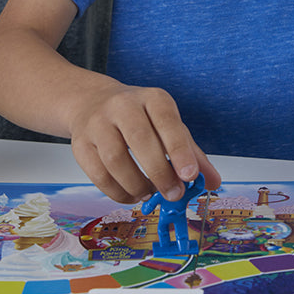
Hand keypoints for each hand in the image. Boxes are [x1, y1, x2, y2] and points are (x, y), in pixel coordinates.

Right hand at [68, 83, 220, 204]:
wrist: (92, 103)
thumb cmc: (139, 118)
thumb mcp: (168, 125)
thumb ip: (191, 153)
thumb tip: (213, 182)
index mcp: (151, 98)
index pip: (167, 121)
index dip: (179, 150)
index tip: (190, 176)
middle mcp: (122, 106)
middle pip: (140, 140)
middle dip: (159, 172)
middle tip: (173, 194)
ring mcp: (97, 123)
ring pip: (115, 159)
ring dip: (137, 184)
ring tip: (149, 193)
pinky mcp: (80, 144)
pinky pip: (98, 174)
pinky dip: (117, 192)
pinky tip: (131, 194)